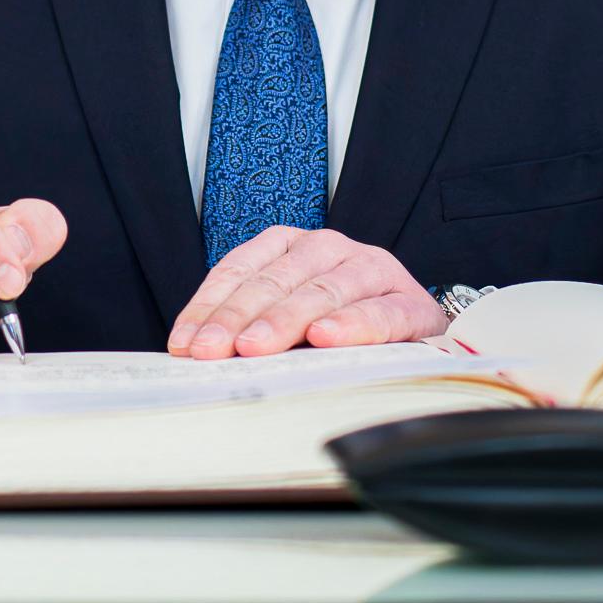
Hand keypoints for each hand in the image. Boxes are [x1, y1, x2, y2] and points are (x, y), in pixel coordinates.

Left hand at [167, 227, 446, 357]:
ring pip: (322, 291)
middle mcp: (328, 248)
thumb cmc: (340, 322)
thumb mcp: (290, 318)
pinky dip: (351, 324)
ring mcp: (370, 269)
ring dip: (285, 320)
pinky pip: (379, 312)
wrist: (417, 324)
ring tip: (256, 346)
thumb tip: (196, 355)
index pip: (240, 270)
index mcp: (291, 247)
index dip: (209, 306)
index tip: (185, 343)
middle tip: (213, 350)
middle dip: (237, 318)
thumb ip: (251, 328)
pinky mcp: (409, 301)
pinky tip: (325, 337)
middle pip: (275, 281)